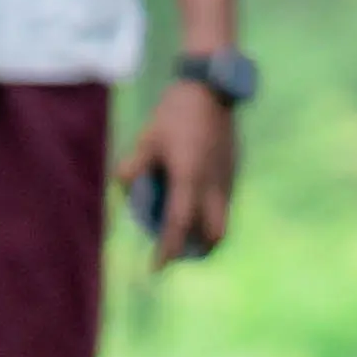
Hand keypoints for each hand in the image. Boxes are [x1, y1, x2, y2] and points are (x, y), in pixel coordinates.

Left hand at [120, 76, 239, 267]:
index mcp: (189, 177)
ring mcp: (228, 176)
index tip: (156, 268)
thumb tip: (123, 187)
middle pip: (214, 233)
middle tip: (177, 251)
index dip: (167, 249)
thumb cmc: (175, 113)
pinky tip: (194, 201)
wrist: (212, 88)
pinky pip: (225, 202)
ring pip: (223, 219)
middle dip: (197, 249)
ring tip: (182, 230)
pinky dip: (211, 212)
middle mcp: (213, 183)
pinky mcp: (233, 169)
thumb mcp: (147, 138)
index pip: (178, 224)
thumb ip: (133, 166)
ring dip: (205, 231)